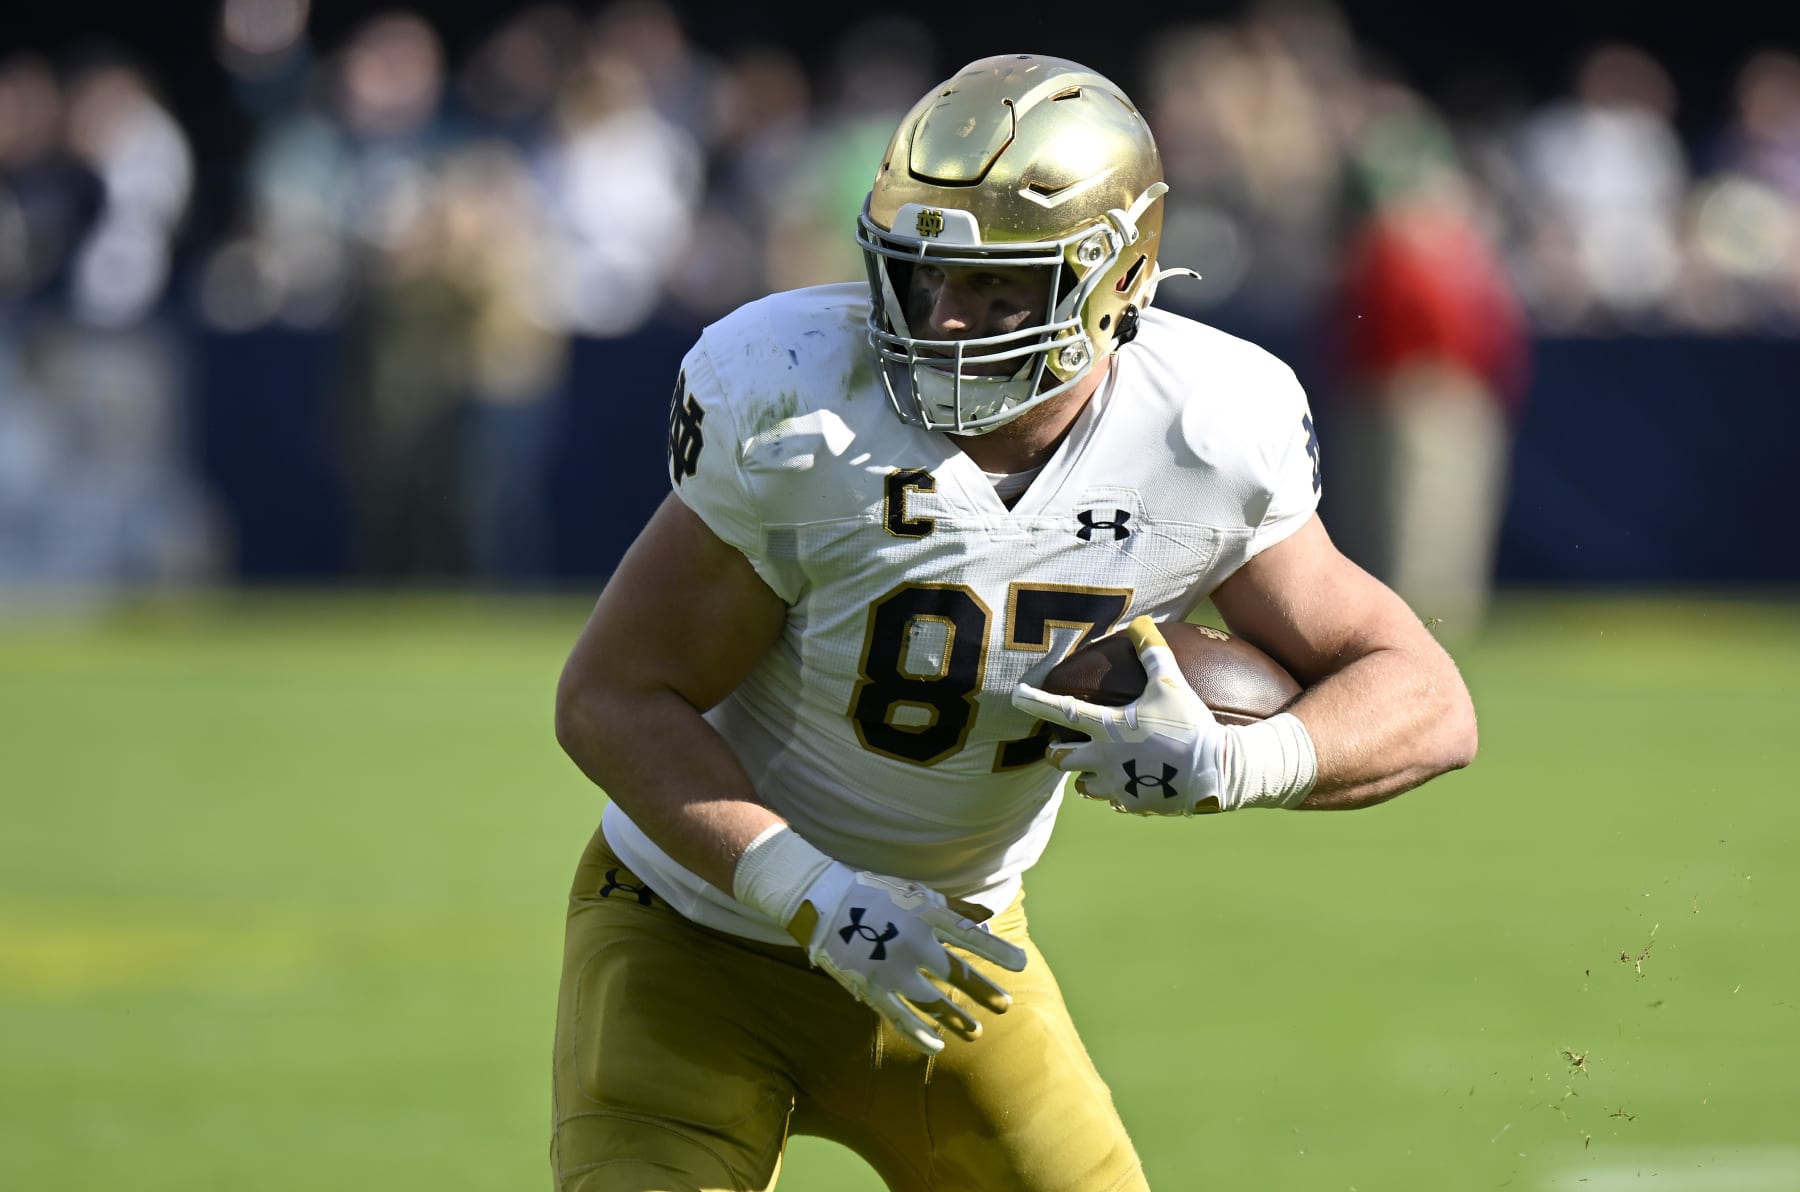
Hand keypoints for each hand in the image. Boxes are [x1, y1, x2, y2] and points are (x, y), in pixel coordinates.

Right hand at [790, 864, 1026, 1054]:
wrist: (824, 902)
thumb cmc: (877, 894)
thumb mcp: (917, 893)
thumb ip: (954, 907)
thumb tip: (989, 915)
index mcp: (925, 914)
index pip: (969, 934)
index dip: (996, 950)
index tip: (1020, 965)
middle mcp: (912, 942)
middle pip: (955, 973)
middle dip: (982, 991)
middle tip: (1005, 1005)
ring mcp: (891, 967)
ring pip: (931, 1001)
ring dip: (955, 1018)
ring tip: (976, 1032)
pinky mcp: (871, 986)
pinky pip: (900, 1017)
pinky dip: (920, 1034)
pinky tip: (937, 1044)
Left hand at [1011, 616, 1227, 814]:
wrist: (1216, 771)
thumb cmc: (1191, 724)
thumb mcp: (1171, 684)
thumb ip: (1152, 652)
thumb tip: (1140, 621)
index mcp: (1107, 728)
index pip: (1061, 712)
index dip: (1035, 703)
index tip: (1015, 696)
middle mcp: (1103, 759)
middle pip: (1059, 760)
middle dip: (1056, 752)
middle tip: (1061, 746)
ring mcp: (1116, 785)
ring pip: (1083, 786)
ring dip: (1085, 776)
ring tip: (1098, 767)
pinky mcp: (1133, 805)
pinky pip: (1114, 801)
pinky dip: (1118, 792)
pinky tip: (1131, 783)